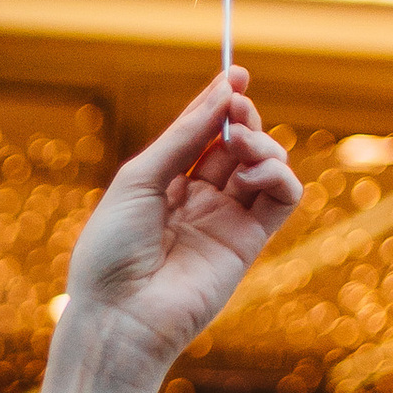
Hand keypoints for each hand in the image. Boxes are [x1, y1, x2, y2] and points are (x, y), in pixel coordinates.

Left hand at [39, 74, 302, 392]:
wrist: (118, 319)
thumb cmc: (110, 252)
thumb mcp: (139, 180)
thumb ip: (184, 136)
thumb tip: (225, 91)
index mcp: (164, 186)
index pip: (203, 135)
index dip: (221, 103)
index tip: (236, 73)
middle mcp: (197, 202)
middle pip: (236, 143)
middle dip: (241, 117)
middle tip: (235, 107)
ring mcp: (225, 222)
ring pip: (265, 165)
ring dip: (262, 142)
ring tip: (240, 144)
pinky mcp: (248, 243)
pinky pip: (282, 197)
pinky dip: (279, 173)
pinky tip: (255, 170)